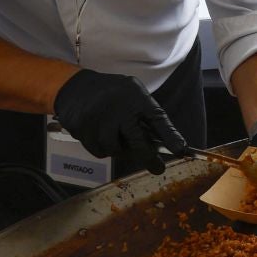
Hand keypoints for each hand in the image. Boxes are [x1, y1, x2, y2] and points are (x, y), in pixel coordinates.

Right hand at [52, 70, 189, 176]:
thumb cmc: (112, 94)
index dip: (170, 135)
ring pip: (115, 150)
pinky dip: (102, 149)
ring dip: (119, 151)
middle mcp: (118, 107)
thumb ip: (148, 115)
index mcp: (135, 97)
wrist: (75, 88)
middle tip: (158, 168)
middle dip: (149, 158)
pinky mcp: (82, 128)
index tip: (180, 149)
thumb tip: (166, 142)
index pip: (157, 117)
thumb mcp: (134, 94)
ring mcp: (98, 118)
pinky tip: (101, 136)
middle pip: (137, 141)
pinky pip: (98, 151)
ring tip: (117, 138)